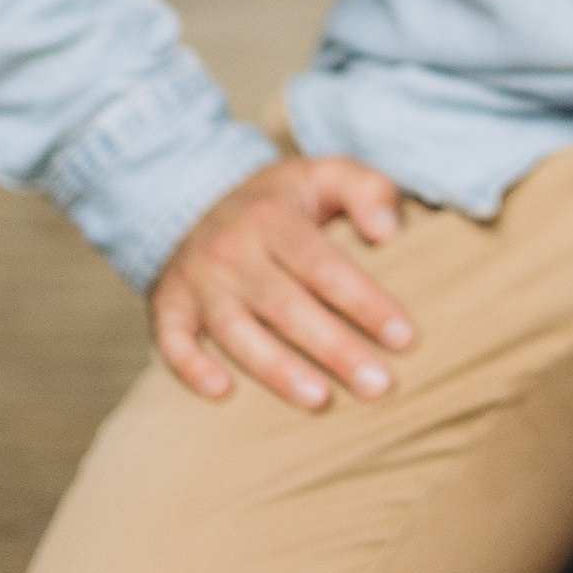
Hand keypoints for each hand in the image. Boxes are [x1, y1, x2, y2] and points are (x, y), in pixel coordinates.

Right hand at [150, 156, 415, 411]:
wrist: (196, 196)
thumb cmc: (281, 199)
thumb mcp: (325, 173)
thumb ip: (367, 189)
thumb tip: (389, 231)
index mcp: (273, 216)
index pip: (324, 265)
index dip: (365, 303)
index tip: (404, 338)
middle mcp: (231, 249)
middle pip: (287, 306)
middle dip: (334, 349)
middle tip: (378, 386)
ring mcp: (197, 280)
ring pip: (236, 332)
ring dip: (277, 370)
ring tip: (319, 400)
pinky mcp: (168, 305)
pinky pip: (172, 341)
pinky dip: (191, 367)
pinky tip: (221, 393)